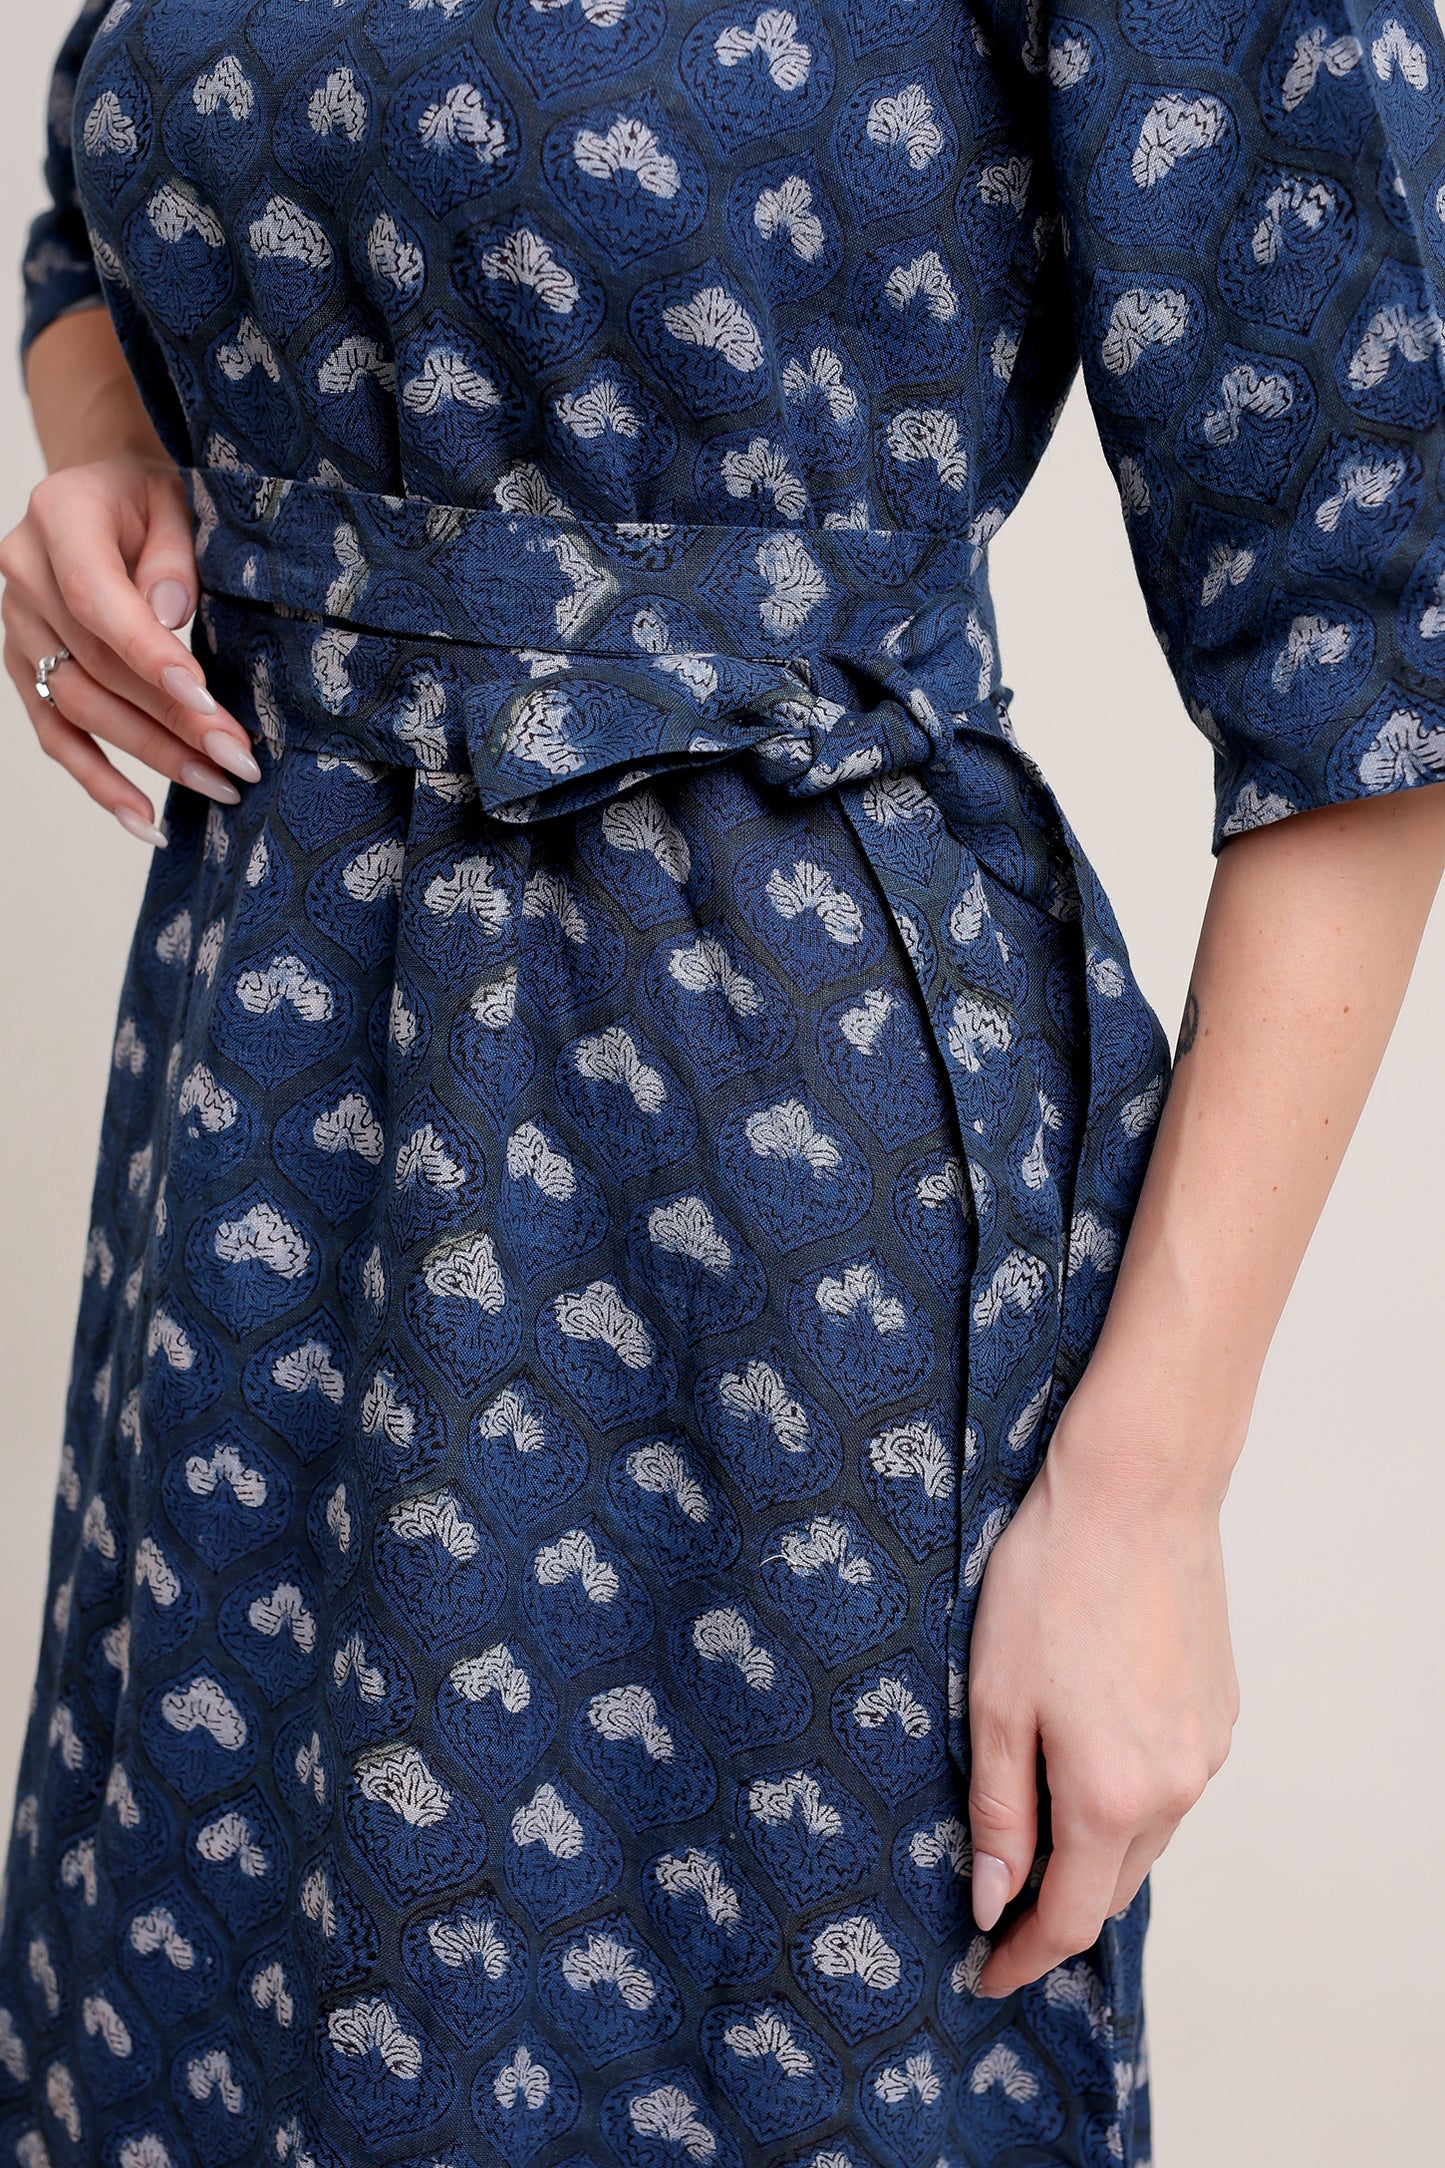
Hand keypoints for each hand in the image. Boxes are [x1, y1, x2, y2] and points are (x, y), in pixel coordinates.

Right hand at [0, 455, 259, 845]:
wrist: (102, 494)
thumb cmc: (147, 498)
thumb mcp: (175, 498)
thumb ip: (173, 552)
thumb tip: (169, 614)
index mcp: (59, 517)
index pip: (97, 600)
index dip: (149, 655)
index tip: (206, 701)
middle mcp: (24, 573)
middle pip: (97, 666)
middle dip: (174, 720)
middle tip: (240, 759)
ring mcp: (17, 626)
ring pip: (80, 708)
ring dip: (152, 756)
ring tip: (219, 786)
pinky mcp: (25, 668)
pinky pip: (56, 734)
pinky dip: (99, 781)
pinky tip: (145, 819)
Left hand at [965, 1392, 1238, 1997]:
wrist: (1136, 1494)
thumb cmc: (1050, 1583)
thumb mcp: (994, 1700)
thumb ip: (996, 1809)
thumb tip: (991, 1898)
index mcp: (1108, 1796)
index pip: (1067, 1917)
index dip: (1021, 1956)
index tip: (984, 1973)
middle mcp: (1174, 1789)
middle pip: (1111, 1886)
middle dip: (1056, 1911)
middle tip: (997, 1912)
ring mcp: (1206, 1752)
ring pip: (1146, 1836)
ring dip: (1095, 1852)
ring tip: (1036, 1837)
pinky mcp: (1220, 1713)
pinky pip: (1172, 1786)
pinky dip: (1129, 1799)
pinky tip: (1089, 1764)